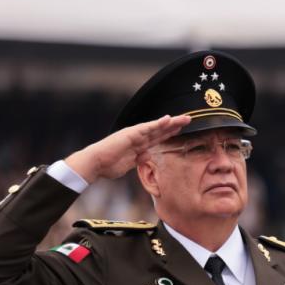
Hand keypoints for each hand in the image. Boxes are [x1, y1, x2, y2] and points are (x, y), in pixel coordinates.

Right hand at [63, 114, 192, 183]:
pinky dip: (158, 124)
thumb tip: (147, 155)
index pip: (157, 137)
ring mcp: (135, 134)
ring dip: (171, 122)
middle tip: (189, 119)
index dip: (169, 133)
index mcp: (138, 144)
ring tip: (184, 118)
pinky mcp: (131, 134)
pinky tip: (168, 119)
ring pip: (157, 127)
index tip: (181, 129)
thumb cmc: (109, 165)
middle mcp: (138, 137)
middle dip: (174, 125)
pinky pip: (147, 128)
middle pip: (160, 130)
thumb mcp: (129, 164)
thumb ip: (139, 159)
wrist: (96, 164)